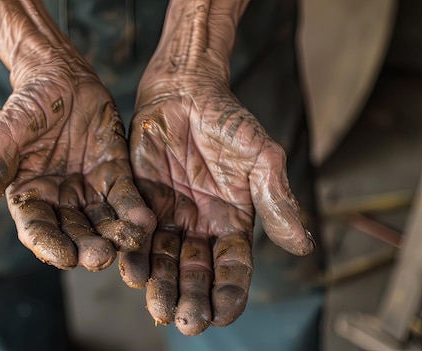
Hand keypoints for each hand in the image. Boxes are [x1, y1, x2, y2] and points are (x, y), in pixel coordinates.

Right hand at [0, 0, 155, 271]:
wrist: (59, 76)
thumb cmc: (24, 106)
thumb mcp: (3, 137)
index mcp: (30, 198)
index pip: (38, 231)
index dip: (50, 246)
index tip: (64, 257)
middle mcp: (60, 202)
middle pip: (74, 233)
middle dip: (88, 247)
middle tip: (101, 257)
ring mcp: (88, 189)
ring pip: (102, 221)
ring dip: (116, 235)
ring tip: (130, 242)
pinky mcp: (114, 174)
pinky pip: (125, 196)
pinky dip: (134, 210)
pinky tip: (145, 221)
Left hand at [123, 71, 314, 334]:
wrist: (185, 91)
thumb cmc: (229, 121)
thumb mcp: (261, 157)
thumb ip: (277, 199)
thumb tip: (302, 245)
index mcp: (232, 223)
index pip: (232, 268)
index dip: (228, 293)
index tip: (222, 315)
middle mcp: (198, 228)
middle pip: (195, 272)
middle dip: (191, 299)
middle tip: (186, 323)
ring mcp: (167, 217)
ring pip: (163, 260)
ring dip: (160, 286)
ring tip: (157, 307)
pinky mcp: (138, 201)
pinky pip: (135, 234)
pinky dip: (134, 253)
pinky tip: (130, 272)